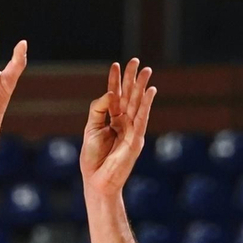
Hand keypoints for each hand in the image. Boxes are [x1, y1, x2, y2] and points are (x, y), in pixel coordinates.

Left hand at [81, 58, 155, 200]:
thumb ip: (99, 109)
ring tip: (146, 71)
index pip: (115, 96)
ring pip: (138, 105)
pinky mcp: (136, 140)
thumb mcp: (91, 128)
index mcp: (112, 121)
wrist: (97, 182)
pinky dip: (147, 105)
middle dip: (132, 79)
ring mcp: (132, 131)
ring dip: (142, 87)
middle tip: (136, 61)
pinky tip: (151, 91)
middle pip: (129, 96)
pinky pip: (142, 119)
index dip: (115, 80)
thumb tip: (112, 93)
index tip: (116, 64)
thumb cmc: (93, 159)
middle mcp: (124, 123)